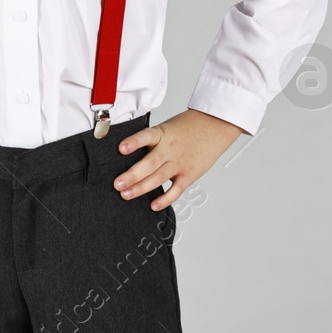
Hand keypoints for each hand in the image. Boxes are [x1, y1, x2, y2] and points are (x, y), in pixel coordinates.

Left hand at [112, 108, 243, 209]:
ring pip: (159, 178)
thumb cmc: (186, 127)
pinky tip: (153, 205)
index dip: (134, 142)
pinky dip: (165, 199)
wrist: (214, 126)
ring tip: (126, 194)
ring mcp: (180, 163)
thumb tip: (127, 155)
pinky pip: (176, 189)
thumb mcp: (165, 127)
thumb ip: (150, 141)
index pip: (146, 137)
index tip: (121, 149)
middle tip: (117, 184)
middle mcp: (170, 149)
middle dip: (132, 175)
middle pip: (150, 163)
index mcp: (161, 134)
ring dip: (142, 188)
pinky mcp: (189, 174)